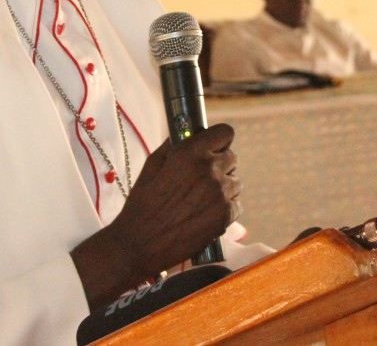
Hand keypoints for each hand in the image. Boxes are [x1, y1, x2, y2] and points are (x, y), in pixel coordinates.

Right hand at [70, 123, 242, 309]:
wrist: (141, 243)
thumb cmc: (142, 204)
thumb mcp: (151, 166)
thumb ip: (172, 146)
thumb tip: (186, 133)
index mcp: (189, 154)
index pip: (224, 133)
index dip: (218, 140)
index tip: (212, 148)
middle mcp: (209, 170)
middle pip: (232, 158)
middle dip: (219, 164)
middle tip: (201, 178)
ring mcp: (220, 194)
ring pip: (235, 182)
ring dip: (223, 187)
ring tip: (200, 199)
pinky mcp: (225, 216)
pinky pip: (235, 204)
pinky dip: (224, 207)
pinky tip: (204, 213)